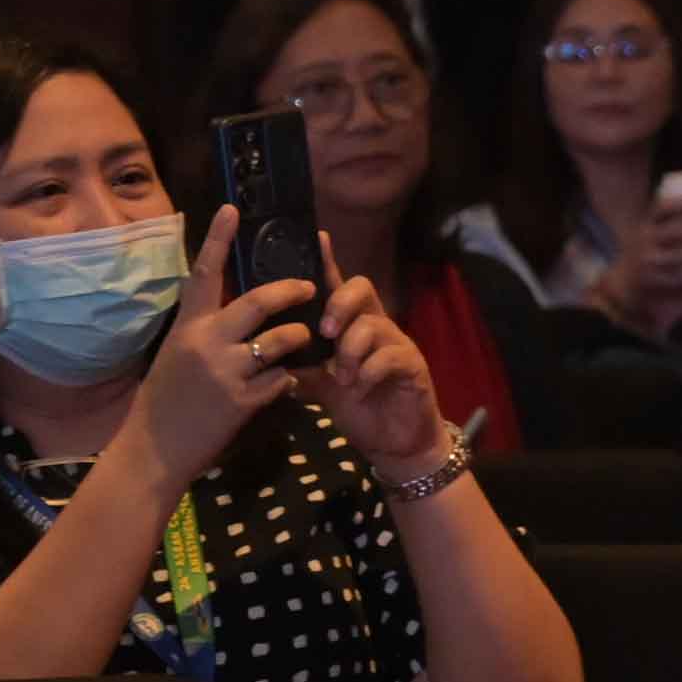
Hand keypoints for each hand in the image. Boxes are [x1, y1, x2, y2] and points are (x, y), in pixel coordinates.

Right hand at [125, 206, 316, 492]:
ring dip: (298, 339)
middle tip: (310, 288)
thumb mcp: (177, 356)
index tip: (233, 208)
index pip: (203, 274)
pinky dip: (288, 380)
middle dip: (291, 290)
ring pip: (281, 339)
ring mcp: (226, 370)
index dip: (219, 239)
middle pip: (259, 301)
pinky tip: (284, 385)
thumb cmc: (164, 402)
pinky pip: (282, 379)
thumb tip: (235, 311)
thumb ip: (205, 332)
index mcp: (187, 326)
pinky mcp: (243, 400)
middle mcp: (206, 342)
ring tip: (303, 341)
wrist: (154, 451)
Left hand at [301, 236, 444, 466]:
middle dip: (339, 304)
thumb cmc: (359, 408)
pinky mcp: (413, 366)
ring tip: (342, 377)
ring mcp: (397, 345)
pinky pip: (389, 356)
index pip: (338, 286)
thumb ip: (303, 365)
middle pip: (362, 288)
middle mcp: (376, 327)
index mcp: (351, 327)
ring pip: (372, 325)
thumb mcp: (322, 386)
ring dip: (350, 350)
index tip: (316, 238)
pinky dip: (369, 372)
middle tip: (324, 331)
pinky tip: (360, 389)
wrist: (394, 443)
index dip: (328, 262)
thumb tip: (268, 351)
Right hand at [633, 191, 681, 289]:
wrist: (624, 281)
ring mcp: (648, 261)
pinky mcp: (652, 281)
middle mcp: (644, 240)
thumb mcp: (653, 232)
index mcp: (646, 223)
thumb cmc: (649, 251)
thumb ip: (672, 221)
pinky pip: (680, 280)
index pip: (664, 208)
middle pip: (679, 232)